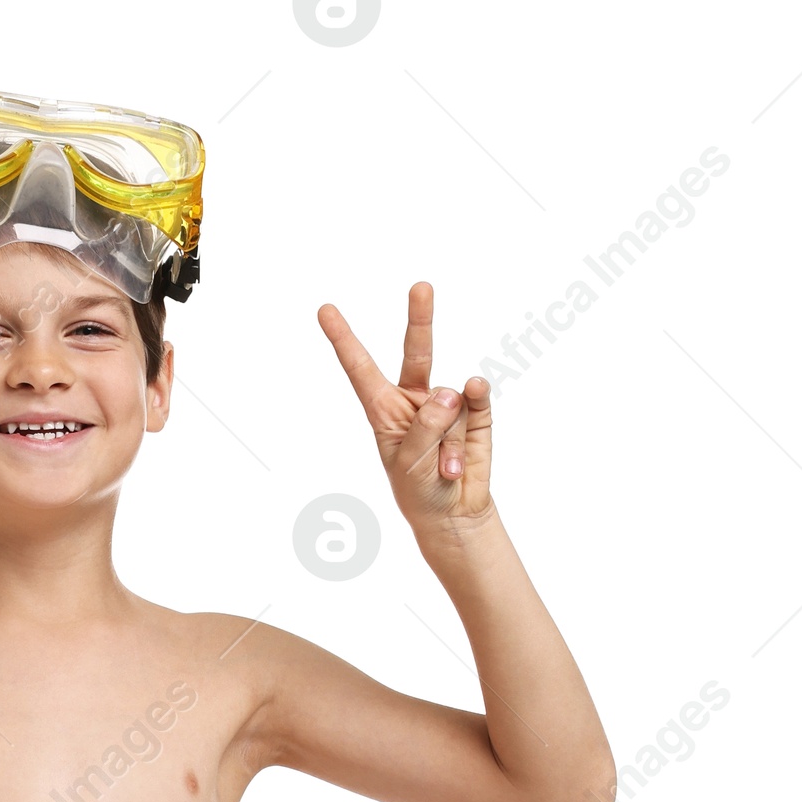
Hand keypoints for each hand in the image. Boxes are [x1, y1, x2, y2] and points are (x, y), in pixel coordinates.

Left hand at [317, 284, 491, 539]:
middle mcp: (416, 399)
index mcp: (385, 409)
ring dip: (447, 439)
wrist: (454, 515)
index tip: (324, 310)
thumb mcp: (408, 465)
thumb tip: (452, 390)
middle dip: (420, 318)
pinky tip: (470, 423)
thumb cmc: (419, 491)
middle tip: (421, 287)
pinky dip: (476, 407)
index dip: (344, 340)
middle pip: (417, 352)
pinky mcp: (476, 410)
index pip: (361, 370)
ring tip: (443, 466)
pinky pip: (477, 396)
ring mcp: (448, 403)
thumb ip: (425, 427)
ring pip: (449, 401)